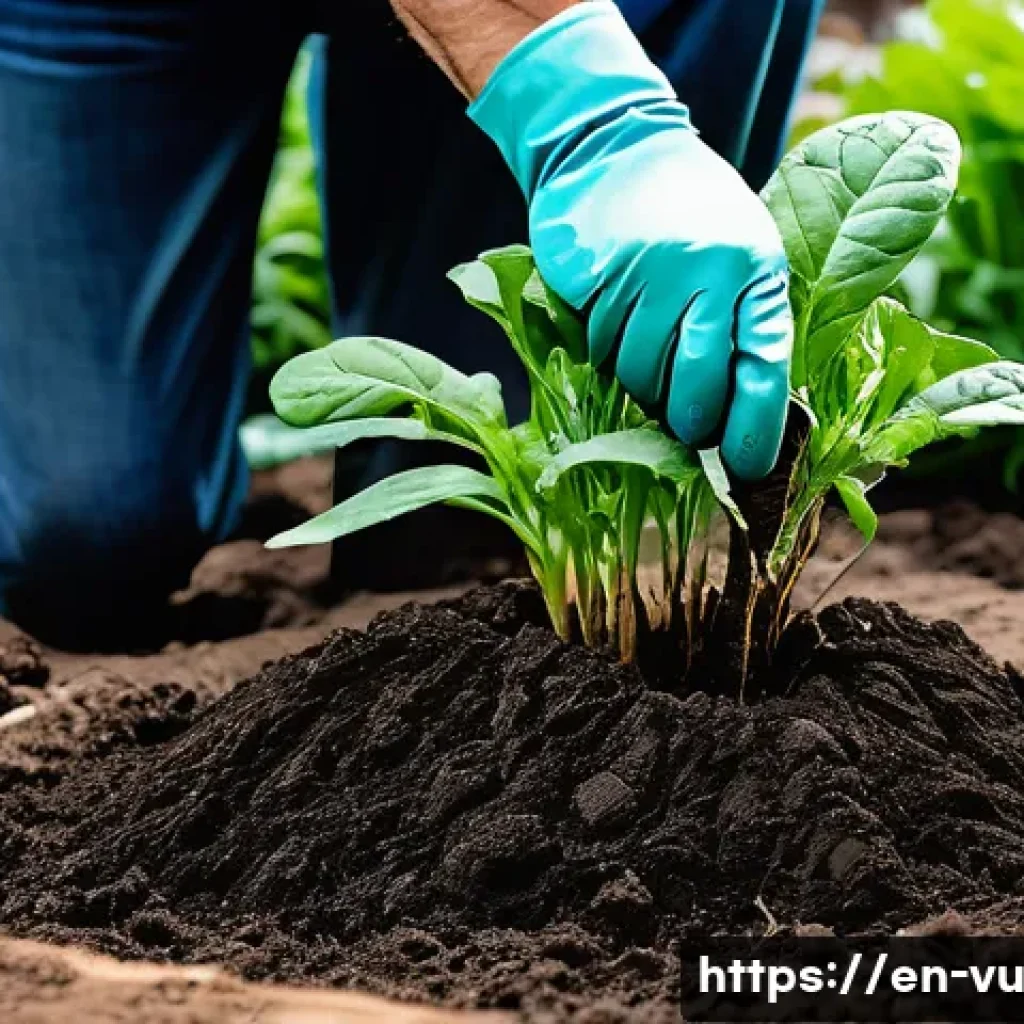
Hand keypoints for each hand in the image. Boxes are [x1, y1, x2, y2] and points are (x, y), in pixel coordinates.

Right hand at [469, 1, 792, 479]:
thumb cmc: (693, 215)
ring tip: (652, 366)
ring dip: (646, 390)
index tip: (748, 469)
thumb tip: (749, 415)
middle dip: (693, 424)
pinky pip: (605, 354)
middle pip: (698, 387)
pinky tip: (620, 332)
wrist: (617, 148)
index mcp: (757, 270)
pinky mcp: (601, 281)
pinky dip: (611, 359)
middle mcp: (709, 272)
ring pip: (643, 378)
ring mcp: (650, 277)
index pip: (765, 369)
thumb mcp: (744, 252)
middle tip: (689, 431)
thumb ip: (748, 322)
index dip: (755, 429)